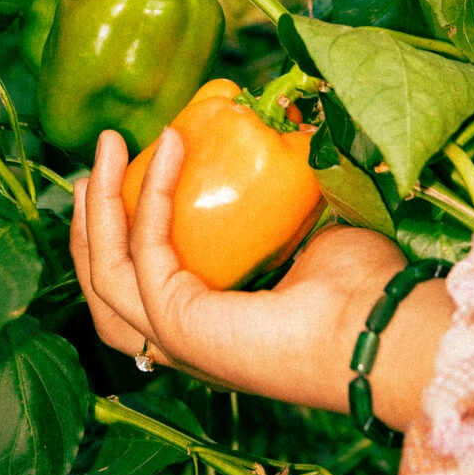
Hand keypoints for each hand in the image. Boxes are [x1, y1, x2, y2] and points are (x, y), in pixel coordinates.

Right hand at [70, 126, 405, 412]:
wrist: (382, 326)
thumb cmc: (361, 287)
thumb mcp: (305, 228)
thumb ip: (276, 200)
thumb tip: (278, 131)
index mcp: (211, 326)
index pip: (138, 287)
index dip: (118, 233)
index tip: (122, 171)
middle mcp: (185, 343)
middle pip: (106, 287)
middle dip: (91, 220)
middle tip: (96, 160)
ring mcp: (178, 342)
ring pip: (106, 275)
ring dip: (97, 207)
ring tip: (105, 149)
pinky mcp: (181, 326)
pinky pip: (147, 252)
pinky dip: (150, 194)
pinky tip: (168, 147)